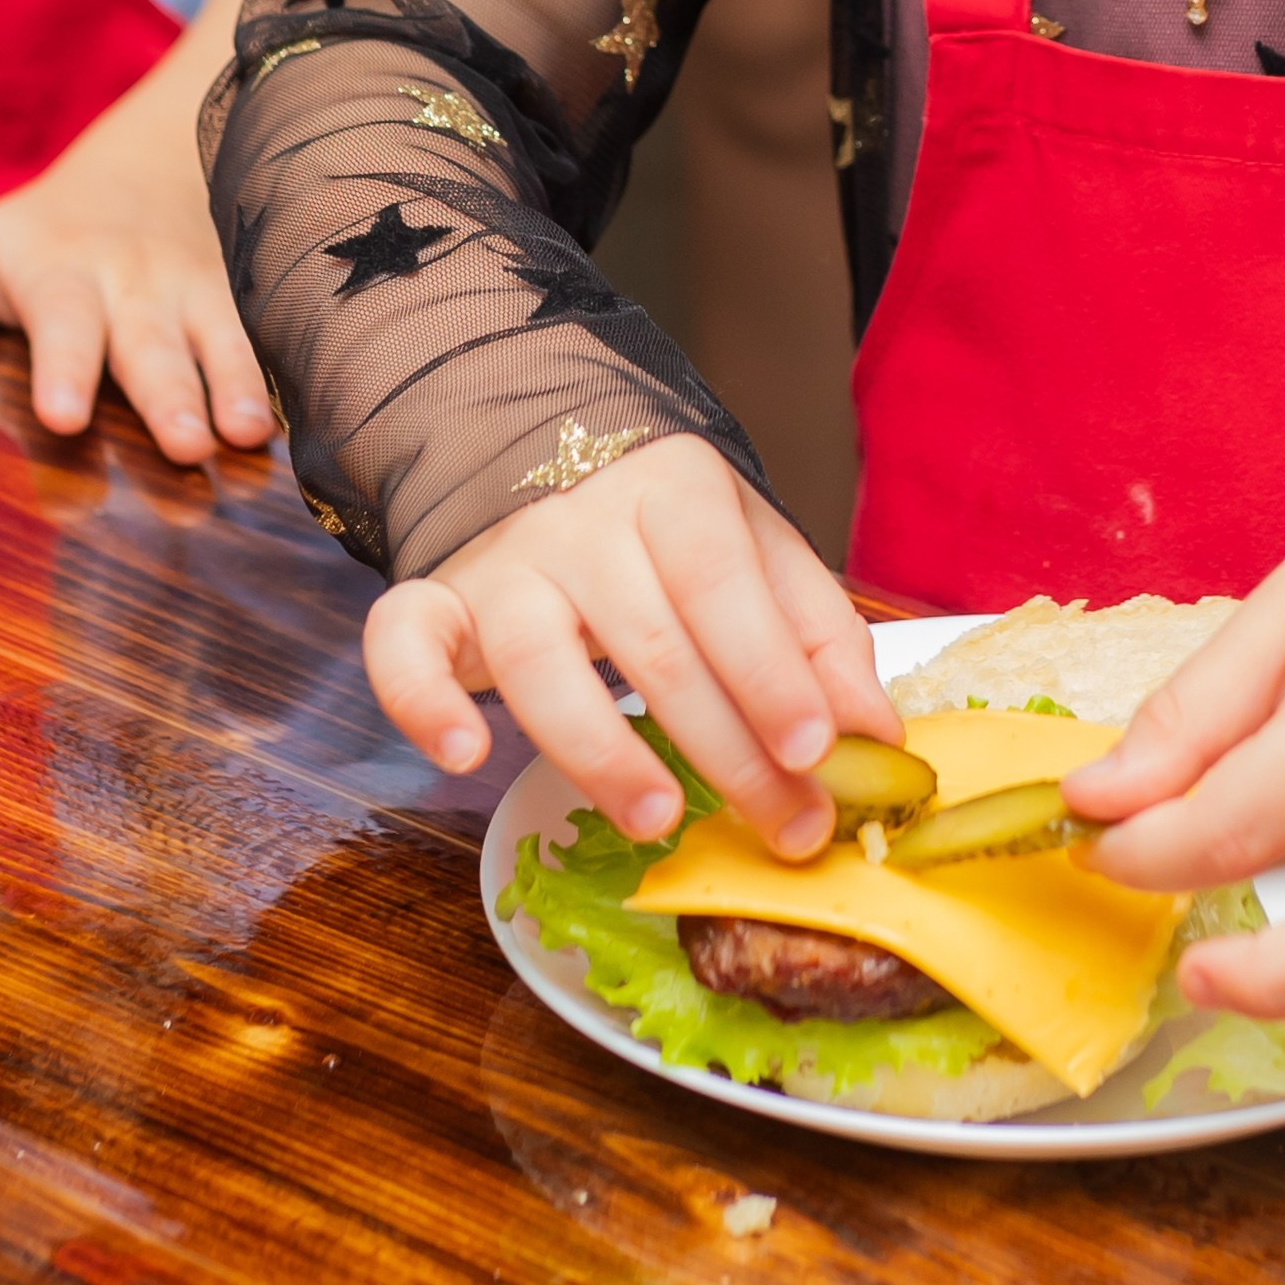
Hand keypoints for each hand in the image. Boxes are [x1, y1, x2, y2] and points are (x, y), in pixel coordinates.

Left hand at [0, 123, 272, 466]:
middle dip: (170, 395)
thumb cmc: (48, 229)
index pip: (63, 324)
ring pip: (221, 340)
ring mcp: (199, 292)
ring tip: (248, 434)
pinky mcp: (244, 299)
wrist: (155, 158)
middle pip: (152, 344)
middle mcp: (137, 286)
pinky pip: (269, 333)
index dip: (65, 369)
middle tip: (184, 446)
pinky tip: (300, 417)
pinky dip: (286, 371)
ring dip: (238, 387)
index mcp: (64, 274)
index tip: (63, 417)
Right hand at [364, 436, 899, 852]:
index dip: (769, 670)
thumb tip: (878, 734)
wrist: (552, 457)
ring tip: (658, 818)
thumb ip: (820, 637)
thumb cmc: (675, 533)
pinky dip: (422, 700)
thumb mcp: (762, 553)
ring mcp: (503, 563)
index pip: (723, 583)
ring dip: (600, 748)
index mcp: (675, 491)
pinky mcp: (434, 602)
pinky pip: (405, 645)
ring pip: (539, 658)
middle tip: (783, 827)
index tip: (816, 753)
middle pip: (653, 641)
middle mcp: (582, 521)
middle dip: (726, 748)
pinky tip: (463, 754)